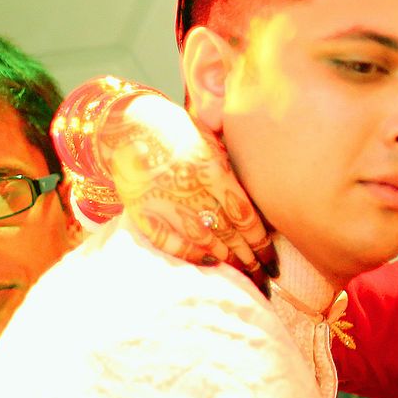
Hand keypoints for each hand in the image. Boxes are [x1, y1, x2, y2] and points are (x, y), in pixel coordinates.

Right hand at [109, 94, 272, 276]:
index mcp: (212, 169)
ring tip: (244, 272)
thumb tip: (255, 199)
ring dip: (226, 259)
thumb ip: (229, 168)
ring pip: (204, 240)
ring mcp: (165, 202)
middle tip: (263, 275)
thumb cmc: (176, 128)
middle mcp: (190, 189)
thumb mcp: (210, 139)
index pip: (244, 216)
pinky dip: (191, 254)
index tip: (272, 259)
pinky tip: (209, 262)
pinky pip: (170, 241)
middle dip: (249, 257)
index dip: (261, 242)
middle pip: (228, 233)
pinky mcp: (143, 211)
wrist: (125, 122)